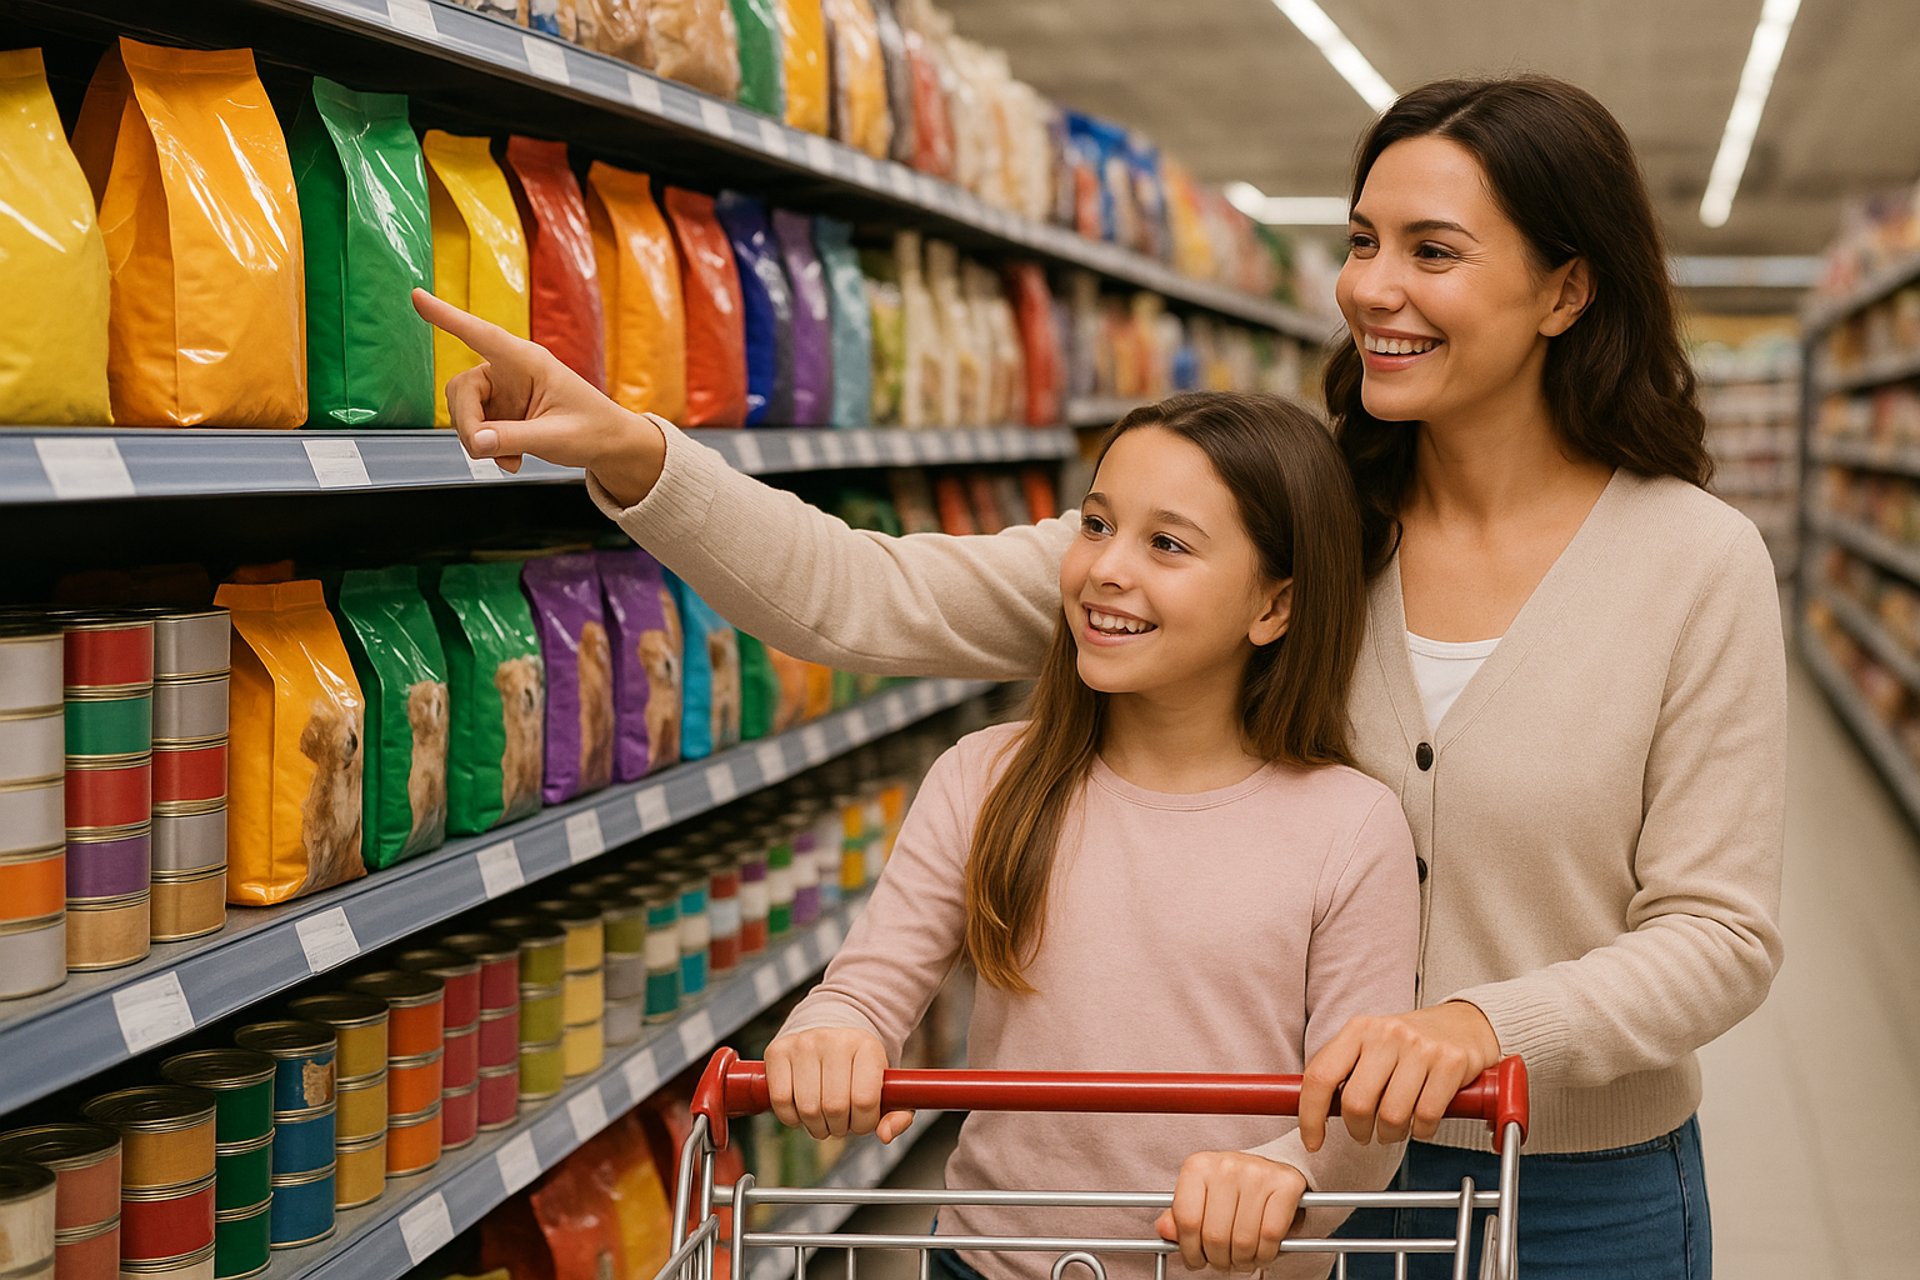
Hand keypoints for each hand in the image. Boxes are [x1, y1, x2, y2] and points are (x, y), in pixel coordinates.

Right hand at [409, 289, 665, 504]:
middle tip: (484, 452)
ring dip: (478, 441)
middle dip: (466, 424)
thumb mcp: (556, 438)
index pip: (482, 336)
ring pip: (463, 410)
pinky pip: (475, 428)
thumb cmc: (593, 430)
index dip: (448, 317)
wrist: (609, 446)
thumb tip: (476, 442)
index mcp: (529, 361)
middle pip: (461, 389)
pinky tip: (511, 461)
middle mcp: (511, 370)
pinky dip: (486, 448)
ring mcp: (503, 391)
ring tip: (509, 461)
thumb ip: (514, 439)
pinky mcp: (500, 411)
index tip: (417, 296)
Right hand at [764, 1027, 914, 1141]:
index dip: (863, 1123)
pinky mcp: (777, 1050)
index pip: (865, 1100)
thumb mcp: (886, 1086)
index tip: (861, 1121)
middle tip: (840, 1123)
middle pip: (835, 1108)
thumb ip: (898, 1114)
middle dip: (839, 1128)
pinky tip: (801, 1112)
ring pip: (808, 1108)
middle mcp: (834, 1040)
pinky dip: (791, 1118)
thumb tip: (885, 1135)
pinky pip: (781, 1100)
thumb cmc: (859, 1067)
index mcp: (867, 1047)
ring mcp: (803, 1043)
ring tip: (823, 1119)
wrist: (830, 1030)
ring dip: (816, 1127)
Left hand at [1154, 1151, 1306, 1272]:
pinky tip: (1260, 1253)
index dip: (1190, 1250)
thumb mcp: (1202, 1198)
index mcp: (1198, 1166)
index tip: (1196, 1261)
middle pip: (1215, 1235)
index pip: (1187, 1219)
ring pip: (1243, 1240)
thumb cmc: (1234, 1190)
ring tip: (1241, 1260)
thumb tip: (1165, 1231)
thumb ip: (1181, 1217)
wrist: (1274, 1167)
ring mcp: (1257, 1172)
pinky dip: (1265, 1254)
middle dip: (1218, 1261)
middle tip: (1223, 1263)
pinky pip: (1270, 1236)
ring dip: (1242, 1262)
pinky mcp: (1285, 1184)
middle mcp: (1226, 1165)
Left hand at [1298, 1002, 1502, 1151]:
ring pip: (1391, 1115)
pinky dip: (1421, 1131)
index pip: (1320, 1076)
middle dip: (1358, 1131)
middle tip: (1365, 1133)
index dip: (1310, 1116)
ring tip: (1396, 1127)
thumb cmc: (1411, 1043)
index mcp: (1358, 1029)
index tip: (1313, 1140)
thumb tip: (1312, 1112)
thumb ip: (1343, 1072)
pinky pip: (1426, 1116)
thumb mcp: (1370, 1045)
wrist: (1465, 1023)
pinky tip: (1422, 1122)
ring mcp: (1419, 1047)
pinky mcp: (1450, 1062)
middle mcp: (1386, 1034)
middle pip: (1356, 1103)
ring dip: (1391, 1134)